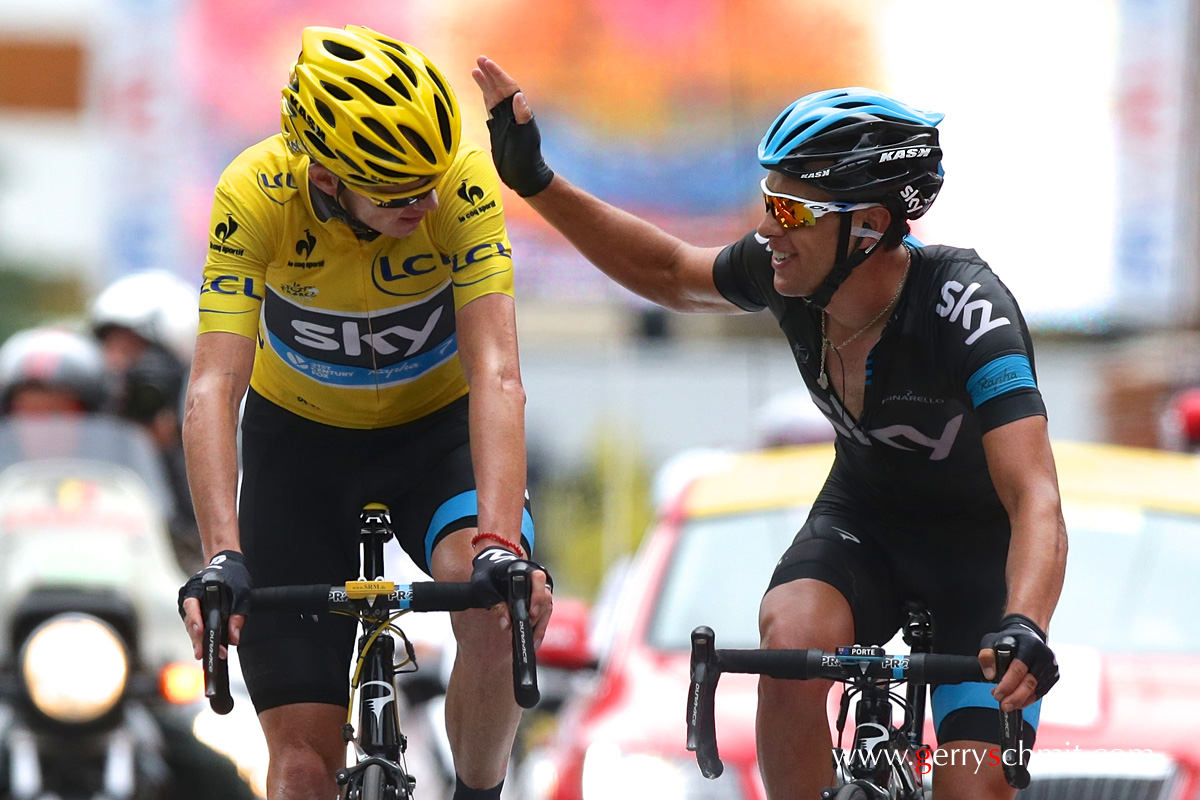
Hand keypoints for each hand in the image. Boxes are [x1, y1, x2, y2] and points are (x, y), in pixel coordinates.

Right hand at [178, 550, 251, 659]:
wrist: (227, 564)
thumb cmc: (233, 576)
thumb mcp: (242, 593)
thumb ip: (238, 615)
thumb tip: (234, 638)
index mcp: (198, 588)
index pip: (191, 606)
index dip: (195, 622)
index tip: (200, 633)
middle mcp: (190, 597)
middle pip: (189, 621)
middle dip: (197, 639)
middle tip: (203, 654)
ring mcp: (191, 605)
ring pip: (191, 627)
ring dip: (199, 641)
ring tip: (208, 654)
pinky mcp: (195, 612)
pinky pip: (196, 626)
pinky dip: (201, 636)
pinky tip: (208, 647)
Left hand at [470, 546, 554, 643]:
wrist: (490, 572)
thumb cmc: (488, 576)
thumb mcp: (485, 586)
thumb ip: (495, 602)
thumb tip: (506, 623)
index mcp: (523, 570)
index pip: (537, 578)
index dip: (537, 595)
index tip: (531, 611)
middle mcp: (535, 580)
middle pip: (545, 597)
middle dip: (536, 615)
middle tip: (525, 627)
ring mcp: (539, 591)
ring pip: (546, 609)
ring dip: (539, 626)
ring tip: (531, 641)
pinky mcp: (538, 603)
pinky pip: (543, 617)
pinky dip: (539, 630)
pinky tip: (535, 642)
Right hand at [471, 56, 553, 196]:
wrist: (523, 173)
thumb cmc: (527, 155)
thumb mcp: (526, 135)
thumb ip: (522, 116)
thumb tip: (518, 96)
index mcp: (519, 110)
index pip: (508, 87)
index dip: (498, 74)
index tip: (487, 63)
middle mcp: (511, 112)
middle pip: (499, 87)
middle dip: (490, 73)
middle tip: (479, 59)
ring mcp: (504, 118)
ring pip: (493, 95)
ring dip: (485, 83)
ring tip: (475, 70)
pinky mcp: (497, 126)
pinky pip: (490, 107)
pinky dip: (485, 96)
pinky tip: (481, 90)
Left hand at [978, 614, 1059, 710]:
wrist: (1028, 636)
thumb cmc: (1010, 640)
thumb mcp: (992, 641)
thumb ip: (987, 656)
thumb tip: (990, 676)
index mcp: (1029, 645)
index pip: (1019, 669)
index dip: (1008, 684)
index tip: (997, 694)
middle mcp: (1044, 656)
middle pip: (1030, 682)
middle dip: (1016, 697)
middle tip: (1004, 706)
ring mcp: (1051, 666)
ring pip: (1036, 689)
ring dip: (1021, 700)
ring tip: (1007, 703)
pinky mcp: (1053, 675)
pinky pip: (1041, 691)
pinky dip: (1029, 699)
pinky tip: (1018, 701)